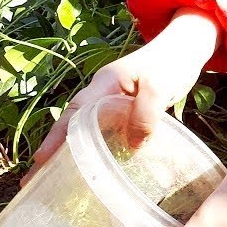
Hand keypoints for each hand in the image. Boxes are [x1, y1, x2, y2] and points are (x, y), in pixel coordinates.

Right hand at [23, 7, 220, 186]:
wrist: (188, 48)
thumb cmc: (171, 61)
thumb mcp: (159, 86)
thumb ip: (145, 113)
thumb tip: (132, 147)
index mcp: (104, 83)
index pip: (74, 112)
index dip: (57, 136)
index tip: (40, 159)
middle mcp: (104, 93)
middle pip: (75, 123)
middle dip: (57, 149)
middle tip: (38, 179)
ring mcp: (115, 101)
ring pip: (91, 129)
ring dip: (78, 151)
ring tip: (61, 179)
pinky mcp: (129, 109)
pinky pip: (110, 131)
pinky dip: (102, 147)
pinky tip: (99, 166)